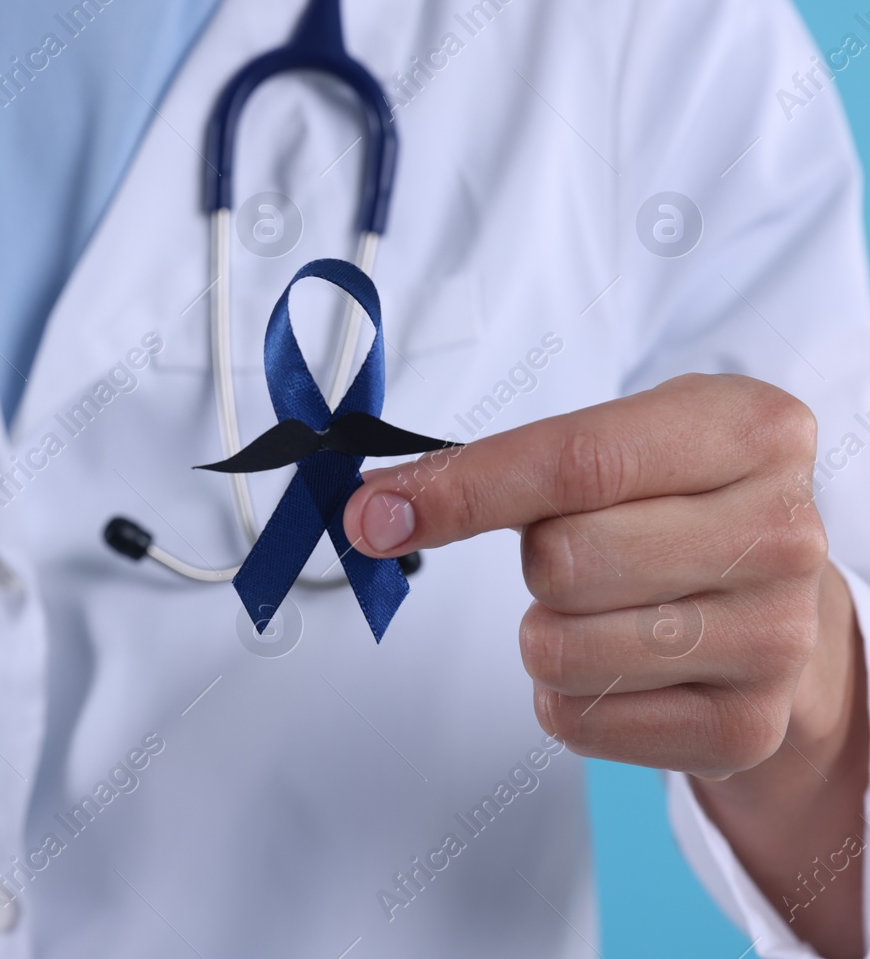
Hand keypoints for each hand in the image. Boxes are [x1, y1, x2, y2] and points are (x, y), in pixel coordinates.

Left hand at [341, 373, 851, 777]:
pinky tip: (621, 663)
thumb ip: (495, 465)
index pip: (577, 463)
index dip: (462, 490)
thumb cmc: (683, 503)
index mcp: (751, 433)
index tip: (378, 512)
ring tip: (606, 608)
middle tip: (581, 553)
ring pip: (560, 647)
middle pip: (562, 560)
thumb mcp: (622, 441)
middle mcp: (781, 534)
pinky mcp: (746, 727)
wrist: (784, 599)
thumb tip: (376, 511)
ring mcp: (773, 639)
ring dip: (547, 631)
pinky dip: (566, 696)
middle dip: (536, 561)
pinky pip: (577, 718)